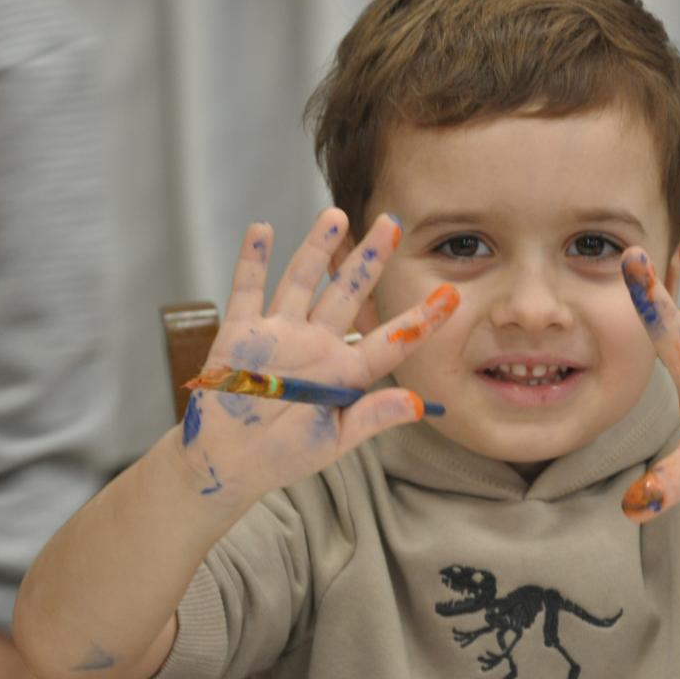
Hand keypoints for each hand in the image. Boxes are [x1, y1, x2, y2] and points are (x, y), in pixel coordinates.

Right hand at [178, 209, 457, 499]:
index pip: (390, 340)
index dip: (421, 319)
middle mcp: (317, 344)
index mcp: (345, 372)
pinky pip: (247, 290)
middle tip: (391, 224)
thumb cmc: (282, 455)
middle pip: (348, 294)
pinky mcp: (240, 334)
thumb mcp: (333, 441)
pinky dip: (252, 260)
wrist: (227, 462)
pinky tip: (263, 229)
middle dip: (369, 260)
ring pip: (302, 281)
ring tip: (337, 216)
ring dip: (317, 249)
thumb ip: (372, 418)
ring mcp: (279, 334)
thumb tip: (419, 405)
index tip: (452, 296)